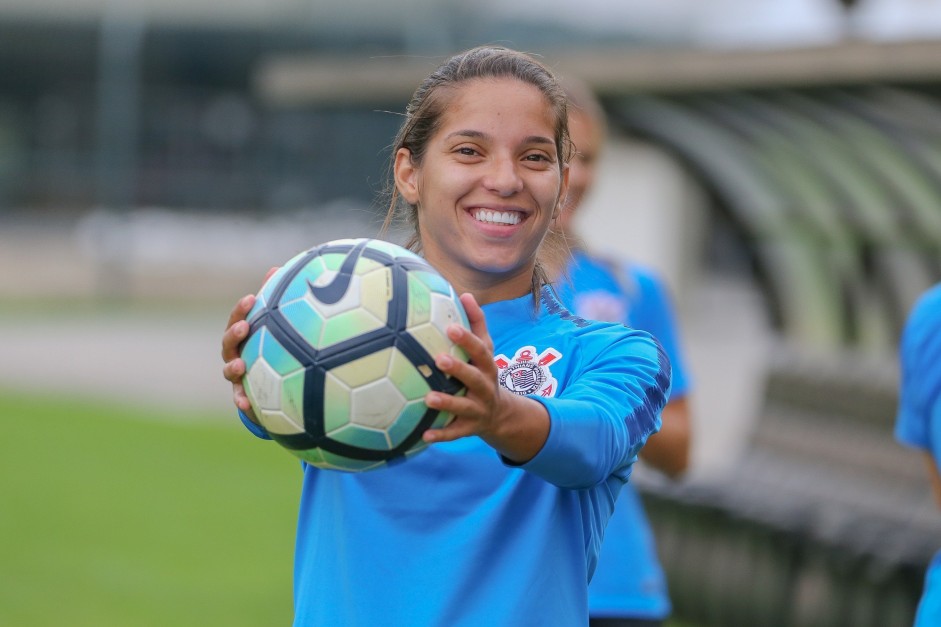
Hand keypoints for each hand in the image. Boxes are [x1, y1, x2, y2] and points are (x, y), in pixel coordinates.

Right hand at [220, 267, 278, 422]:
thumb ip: (273, 300)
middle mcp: (235, 353)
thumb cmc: (270, 346)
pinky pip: (239, 398)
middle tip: (245, 327)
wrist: (268, 382)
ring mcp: (236, 374)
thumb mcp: (273, 325)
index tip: (252, 299)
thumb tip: (279, 268)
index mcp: (242, 334)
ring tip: (241, 366)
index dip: (242, 309)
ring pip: (228, 370)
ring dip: (232, 368)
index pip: (238, 318)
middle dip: (234, 333)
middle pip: (228, 342)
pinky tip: (247, 405)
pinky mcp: (241, 394)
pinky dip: (241, 401)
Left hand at [422, 293, 549, 461]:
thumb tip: (464, 294)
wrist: (501, 415)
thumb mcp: (485, 350)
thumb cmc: (483, 372)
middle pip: (475, 378)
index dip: (468, 339)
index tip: (451, 328)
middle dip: (460, 369)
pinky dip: (441, 435)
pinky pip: (455, 433)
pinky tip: (423, 435)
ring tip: (428, 398)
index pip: (481, 350)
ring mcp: (479, 410)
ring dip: (448, 404)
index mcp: (488, 367)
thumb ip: (477, 323)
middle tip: (439, 359)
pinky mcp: (470, 429)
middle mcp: (485, 388)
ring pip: (464, 408)